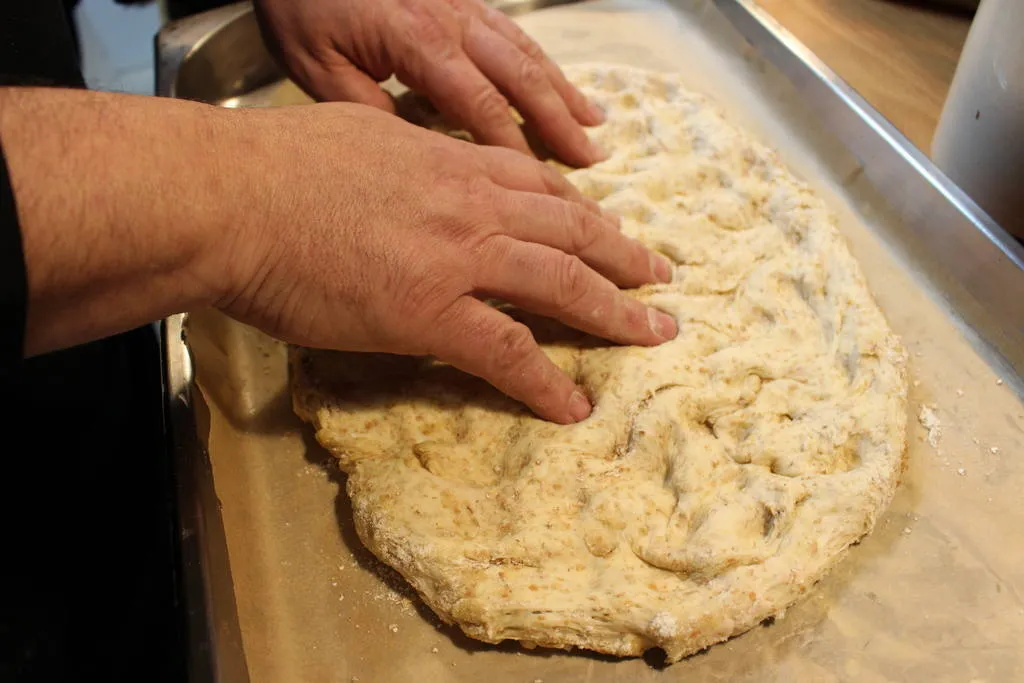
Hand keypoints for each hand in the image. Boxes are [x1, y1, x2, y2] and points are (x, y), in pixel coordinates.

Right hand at [217, 103, 675, 422]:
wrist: (232, 197)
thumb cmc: (275, 165)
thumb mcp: (359, 133)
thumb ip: (405, 151)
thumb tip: (416, 160)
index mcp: (450, 163)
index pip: (539, 186)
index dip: (583, 210)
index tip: (609, 228)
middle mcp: (470, 205)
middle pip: (571, 230)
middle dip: (624, 257)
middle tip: (660, 278)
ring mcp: (457, 259)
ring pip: (561, 284)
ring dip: (615, 313)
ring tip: (652, 335)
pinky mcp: (430, 313)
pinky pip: (507, 353)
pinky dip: (545, 382)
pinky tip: (573, 406)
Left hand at [253, 0, 606, 166]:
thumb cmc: (301, 7)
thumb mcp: (318, 68)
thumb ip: (370, 112)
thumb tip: (417, 157)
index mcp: (418, 41)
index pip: (480, 104)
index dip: (515, 148)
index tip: (540, 189)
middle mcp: (451, 20)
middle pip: (520, 76)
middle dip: (558, 122)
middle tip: (591, 162)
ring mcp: (461, 6)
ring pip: (526, 51)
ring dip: (562, 92)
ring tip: (595, 127)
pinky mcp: (460, 0)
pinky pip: (514, 33)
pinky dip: (544, 63)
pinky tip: (559, 85)